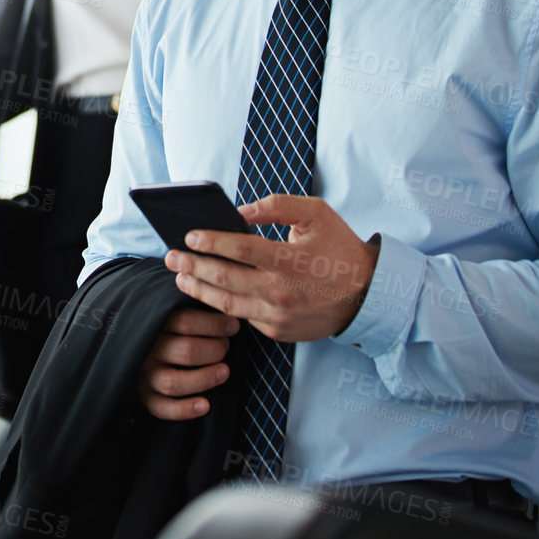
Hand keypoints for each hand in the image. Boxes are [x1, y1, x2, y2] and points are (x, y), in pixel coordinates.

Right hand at [138, 308, 239, 420]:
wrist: (127, 346)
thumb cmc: (162, 326)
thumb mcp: (168, 309)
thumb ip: (188, 303)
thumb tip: (224, 298)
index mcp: (151, 322)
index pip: (185, 321)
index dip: (214, 324)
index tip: (234, 325)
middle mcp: (145, 349)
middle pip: (186, 351)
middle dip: (215, 349)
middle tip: (226, 346)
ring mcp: (142, 375)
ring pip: (174, 382)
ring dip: (205, 378)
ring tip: (225, 371)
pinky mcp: (143, 397)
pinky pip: (162, 408)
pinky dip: (184, 410)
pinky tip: (206, 405)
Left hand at [166, 193, 378, 342]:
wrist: (368, 296)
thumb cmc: (341, 249)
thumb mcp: (317, 214)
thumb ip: (277, 206)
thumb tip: (241, 210)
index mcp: (289, 259)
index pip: (239, 249)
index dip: (210, 242)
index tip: (189, 236)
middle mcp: (280, 291)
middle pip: (223, 279)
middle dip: (191, 267)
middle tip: (170, 258)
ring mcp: (277, 315)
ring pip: (226, 304)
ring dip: (198, 290)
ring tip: (180, 278)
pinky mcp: (277, 331)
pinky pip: (243, 317)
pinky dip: (221, 306)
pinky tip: (208, 295)